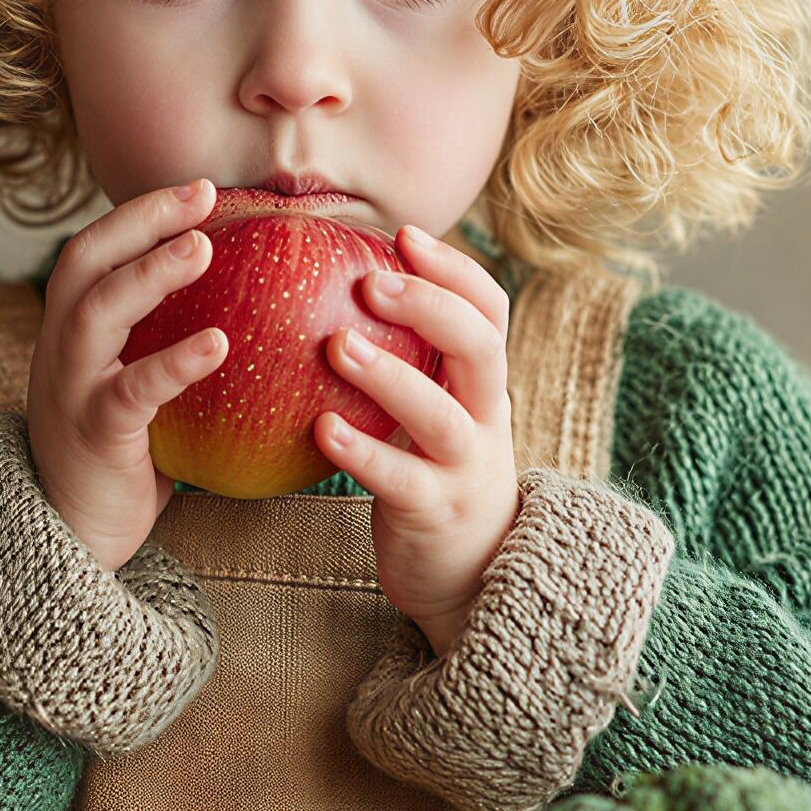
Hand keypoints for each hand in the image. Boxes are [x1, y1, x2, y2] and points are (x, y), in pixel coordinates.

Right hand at [26, 178, 228, 571]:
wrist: (68, 535)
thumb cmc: (119, 453)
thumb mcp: (132, 384)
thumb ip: (163, 342)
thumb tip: (251, 304)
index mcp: (70, 329)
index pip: (95, 250)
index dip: (141, 213)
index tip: (199, 189)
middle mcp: (61, 347)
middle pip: (86, 261)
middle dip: (142, 220)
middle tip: (203, 195)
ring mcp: (71, 389)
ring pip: (98, 313)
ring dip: (149, 274)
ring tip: (203, 247)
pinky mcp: (94, 433)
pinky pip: (131, 390)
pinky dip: (173, 362)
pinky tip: (218, 344)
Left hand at [315, 225, 520, 656]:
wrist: (473, 576)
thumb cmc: (436, 475)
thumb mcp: (439, 412)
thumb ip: (411, 362)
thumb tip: (339, 287)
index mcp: (483, 384)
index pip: (489, 311)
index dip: (454, 269)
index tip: (405, 235)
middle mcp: (486, 417)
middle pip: (480, 347)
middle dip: (429, 305)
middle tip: (368, 280)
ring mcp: (465, 467)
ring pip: (440, 414)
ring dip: (389, 375)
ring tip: (336, 345)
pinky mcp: (434, 512)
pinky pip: (401, 479)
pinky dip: (363, 451)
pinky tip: (321, 428)